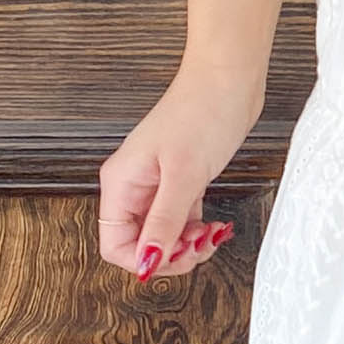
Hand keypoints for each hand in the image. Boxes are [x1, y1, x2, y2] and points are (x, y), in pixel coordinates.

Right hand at [97, 61, 263, 282]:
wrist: (228, 80)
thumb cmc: (202, 113)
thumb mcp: (184, 175)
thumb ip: (164, 222)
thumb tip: (146, 263)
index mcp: (122, 183)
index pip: (115, 243)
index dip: (143, 259)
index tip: (175, 254)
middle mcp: (134, 186)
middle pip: (140, 244)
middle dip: (171, 255)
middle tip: (200, 245)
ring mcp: (158, 185)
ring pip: (163, 236)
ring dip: (189, 246)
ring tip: (212, 233)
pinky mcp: (182, 182)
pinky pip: (182, 222)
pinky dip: (199, 232)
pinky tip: (216, 227)